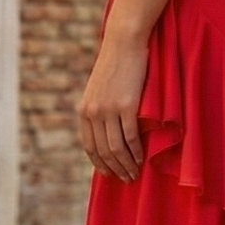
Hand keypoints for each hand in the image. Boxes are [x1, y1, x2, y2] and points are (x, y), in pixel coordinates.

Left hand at [78, 26, 147, 181]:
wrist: (123, 44)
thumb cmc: (115, 66)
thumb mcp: (99, 90)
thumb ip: (99, 110)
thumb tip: (106, 131)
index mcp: (84, 110)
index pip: (89, 146)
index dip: (99, 164)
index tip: (109, 175)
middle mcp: (92, 112)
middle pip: (102, 151)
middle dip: (114, 169)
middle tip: (126, 180)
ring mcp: (108, 110)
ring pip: (116, 148)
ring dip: (126, 165)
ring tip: (134, 174)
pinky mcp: (126, 106)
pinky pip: (130, 137)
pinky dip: (135, 152)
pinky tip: (141, 160)